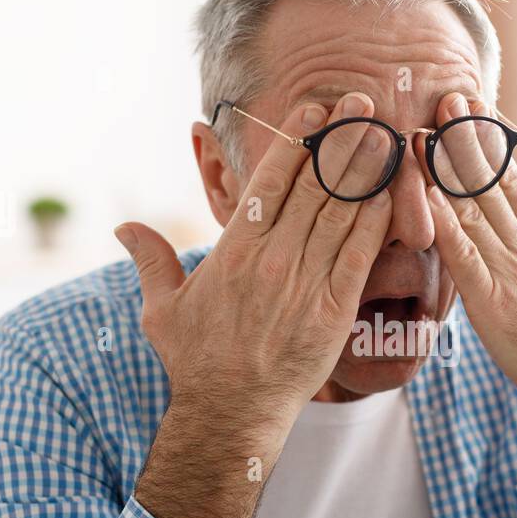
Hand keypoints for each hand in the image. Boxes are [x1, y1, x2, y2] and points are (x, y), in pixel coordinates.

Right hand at [117, 92, 391, 429]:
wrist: (232, 413)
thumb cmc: (196, 362)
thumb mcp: (163, 309)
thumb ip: (151, 261)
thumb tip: (124, 227)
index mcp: (234, 250)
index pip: (270, 181)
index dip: (297, 140)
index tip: (317, 110)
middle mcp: (272, 259)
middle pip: (313, 186)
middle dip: (342, 140)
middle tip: (364, 104)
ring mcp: (305, 283)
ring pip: (341, 213)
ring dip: (366, 170)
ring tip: (386, 134)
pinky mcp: (334, 311)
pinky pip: (360, 256)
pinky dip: (377, 222)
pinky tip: (392, 194)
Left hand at [426, 93, 516, 486]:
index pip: (512, 181)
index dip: (489, 143)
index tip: (472, 107)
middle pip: (491, 184)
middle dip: (465, 139)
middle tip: (444, 94)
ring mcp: (512, 272)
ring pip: (472, 211)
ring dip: (443, 172)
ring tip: (420, 131)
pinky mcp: (494, 303)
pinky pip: (464, 258)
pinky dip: (443, 226)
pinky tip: (423, 198)